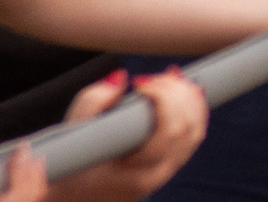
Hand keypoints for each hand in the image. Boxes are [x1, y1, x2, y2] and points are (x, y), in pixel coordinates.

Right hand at [36, 68, 206, 201]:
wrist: (78, 198)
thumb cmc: (72, 168)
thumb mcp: (70, 136)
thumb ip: (91, 103)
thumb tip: (121, 78)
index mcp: (134, 174)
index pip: (169, 133)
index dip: (164, 99)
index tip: (138, 83)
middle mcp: (157, 174)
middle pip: (187, 128)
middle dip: (176, 93)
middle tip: (150, 78)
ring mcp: (168, 170)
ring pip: (197, 130)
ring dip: (188, 97)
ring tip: (167, 77)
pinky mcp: (171, 164)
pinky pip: (194, 133)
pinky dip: (193, 107)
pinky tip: (179, 88)